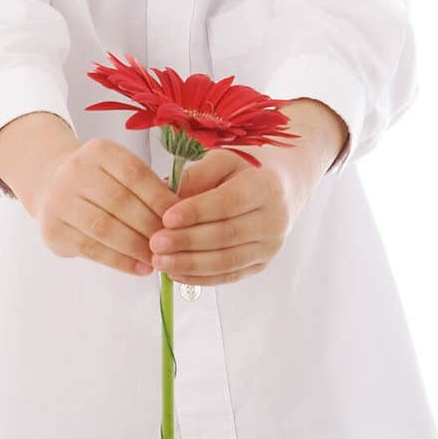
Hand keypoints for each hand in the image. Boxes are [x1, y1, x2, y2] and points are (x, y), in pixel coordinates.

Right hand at [36, 138, 181, 278]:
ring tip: (157, 259)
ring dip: (136, 247)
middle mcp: (75, 172)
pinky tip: (138, 268)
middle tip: (172, 244)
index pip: (134, 174)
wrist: (52, 185)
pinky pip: (91, 249)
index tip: (181, 219)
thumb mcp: (120, 170)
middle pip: (119, 202)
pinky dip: (119, 261)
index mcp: (99, 151)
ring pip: (104, 228)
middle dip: (150, 226)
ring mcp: (59, 201)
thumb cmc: (100, 181)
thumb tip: (179, 217)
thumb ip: (146, 187)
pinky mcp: (53, 229)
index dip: (160, 198)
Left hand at [147, 147, 315, 286]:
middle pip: (226, 235)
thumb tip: (164, 196)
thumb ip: (196, 176)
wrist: (282, 187)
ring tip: (160, 262)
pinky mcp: (261, 264)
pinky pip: (229, 276)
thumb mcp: (222, 160)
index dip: (197, 212)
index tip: (166, 217)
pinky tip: (175, 273)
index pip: (228, 203)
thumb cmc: (245, 171)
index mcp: (265, 188)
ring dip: (190, 264)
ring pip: (227, 261)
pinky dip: (200, 278)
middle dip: (187, 242)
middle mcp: (274, 220)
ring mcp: (270, 246)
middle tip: (155, 243)